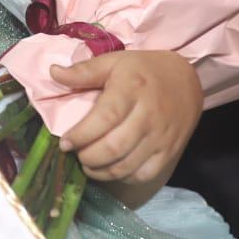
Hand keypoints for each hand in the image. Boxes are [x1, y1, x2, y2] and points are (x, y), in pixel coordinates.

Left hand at [47, 49, 202, 185]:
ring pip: (126, 165)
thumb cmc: (143, 71)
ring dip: (101, 171)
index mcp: (132, 89)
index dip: (81, 135)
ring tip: (88, 164)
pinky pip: (143, 174)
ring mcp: (160, 136)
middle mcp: (148, 115)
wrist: (186, 80)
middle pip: (114, 147)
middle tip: (76, 154)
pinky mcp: (169, 151)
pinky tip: (111, 168)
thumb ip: (84, 71)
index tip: (65, 143)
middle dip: (87, 157)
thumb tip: (53, 72)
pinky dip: (122, 177)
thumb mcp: (114, 62)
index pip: (105, 118)